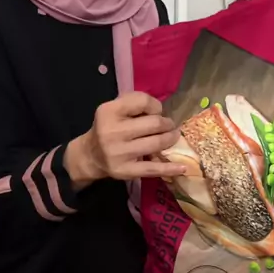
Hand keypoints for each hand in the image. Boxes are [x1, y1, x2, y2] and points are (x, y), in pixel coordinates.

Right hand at [64, 92, 186, 187]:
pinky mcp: (125, 171)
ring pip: (157, 143)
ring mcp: (119, 153)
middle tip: (169, 126)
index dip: (156, 106)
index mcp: (109, 111)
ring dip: (170, 139)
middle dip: (167, 123)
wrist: (90, 155)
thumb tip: (162, 111)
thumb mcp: (114, 109)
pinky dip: (170, 168)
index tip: (156, 112)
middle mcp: (112, 132)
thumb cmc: (108, 128)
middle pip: (154, 123)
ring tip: (173, 137)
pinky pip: (153, 169)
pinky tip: (183, 167)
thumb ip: (135, 103)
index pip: (143, 101)